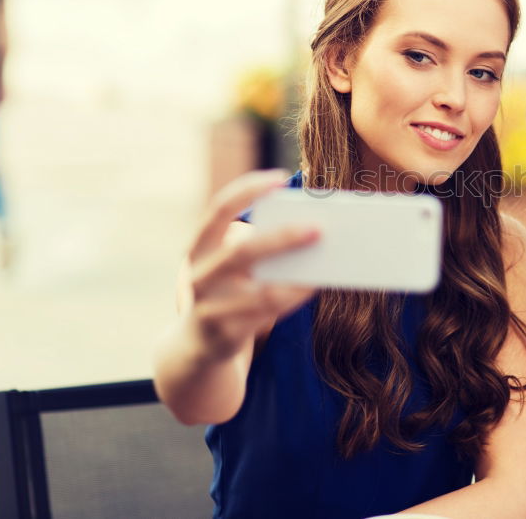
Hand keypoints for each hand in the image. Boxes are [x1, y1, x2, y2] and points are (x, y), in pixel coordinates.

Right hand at [184, 170, 319, 361]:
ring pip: (262, 292)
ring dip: (298, 275)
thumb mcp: (229, 266)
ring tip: (327, 260)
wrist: (198, 345)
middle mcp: (199, 276)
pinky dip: (295, 297)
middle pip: (242, 252)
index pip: (218, 209)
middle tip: (318, 228)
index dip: (248, 190)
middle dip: (282, 238)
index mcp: (199, 248)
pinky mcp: (227, 334)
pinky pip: (269, 315)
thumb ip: (256, 246)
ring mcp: (210, 308)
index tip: (281, 179)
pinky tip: (316, 285)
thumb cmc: (226, 291)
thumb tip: (310, 231)